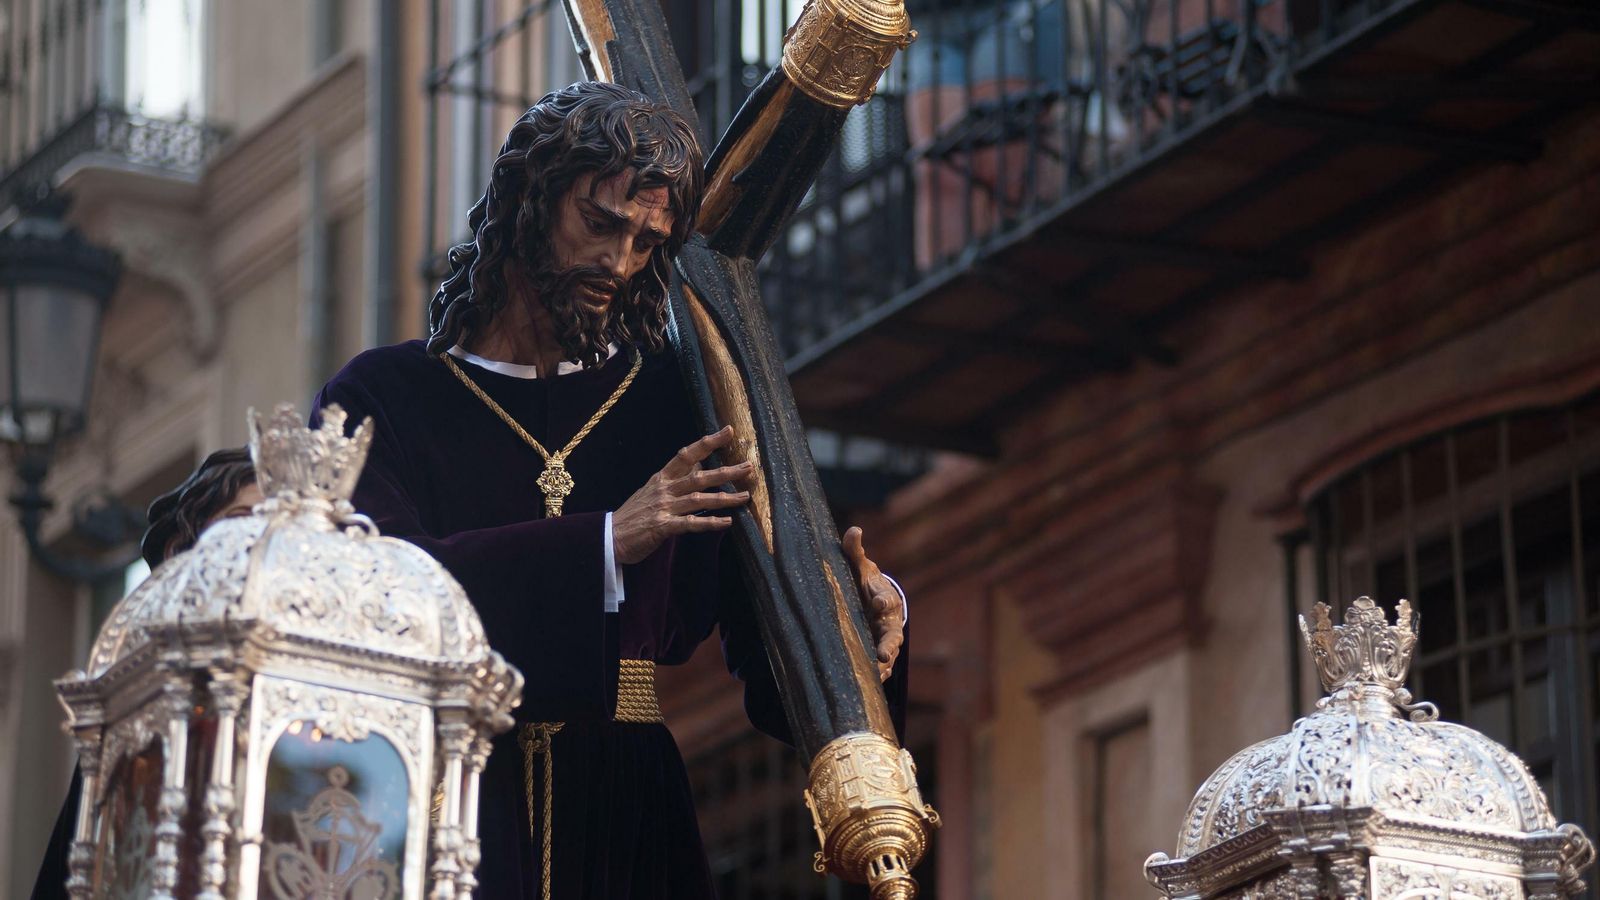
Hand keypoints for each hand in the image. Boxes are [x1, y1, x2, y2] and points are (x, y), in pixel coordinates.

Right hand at [613, 426, 753, 564]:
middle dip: (726, 471)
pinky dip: (710, 522)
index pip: (687, 454)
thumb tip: (698, 464)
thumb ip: (676, 478)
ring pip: (700, 499)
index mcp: (662, 478)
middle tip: (749, 467)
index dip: (708, 442)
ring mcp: (664, 507)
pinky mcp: (663, 527)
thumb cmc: (634, 514)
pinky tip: (727, 522)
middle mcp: (664, 489)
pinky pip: (691, 523)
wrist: (609, 536)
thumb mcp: (653, 489)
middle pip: (700, 476)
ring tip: (745, 496)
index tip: (728, 431)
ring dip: (725, 498)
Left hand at [843, 526, 904, 681]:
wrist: (873, 602)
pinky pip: (881, 668)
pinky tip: (868, 685)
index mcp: (885, 599)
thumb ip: (855, 552)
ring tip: (875, 676)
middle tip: (883, 654)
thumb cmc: (865, 583)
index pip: (886, 599)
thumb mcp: (860, 567)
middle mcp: (889, 622)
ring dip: (883, 666)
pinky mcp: (878, 653)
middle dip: (888, 644)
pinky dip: (877, 676)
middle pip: (893, 635)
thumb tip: (854, 530)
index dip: (883, 601)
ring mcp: (885, 640)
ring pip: (889, 656)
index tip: (877, 602)